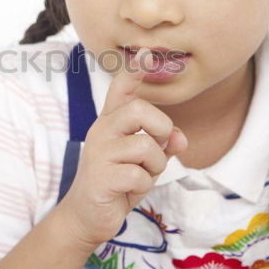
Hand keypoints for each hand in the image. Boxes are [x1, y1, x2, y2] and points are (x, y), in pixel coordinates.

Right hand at [55, 48, 188, 252]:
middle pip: (139, 110)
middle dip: (161, 129)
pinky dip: (143, 186)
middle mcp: (102, 130)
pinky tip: (129, 190)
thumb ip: (163, 143)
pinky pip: (138, 175)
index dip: (135, 71)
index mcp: (111, 121)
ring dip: (154, 166)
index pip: (121, 89)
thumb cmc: (118, 182)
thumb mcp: (146, 160)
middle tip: (159, 147)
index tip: (147, 52)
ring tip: (141, 176)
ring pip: (145, 146)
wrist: (88, 216)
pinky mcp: (100, 177)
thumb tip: (180, 138)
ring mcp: (99, 153)